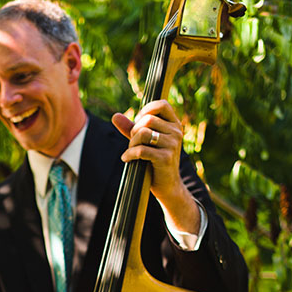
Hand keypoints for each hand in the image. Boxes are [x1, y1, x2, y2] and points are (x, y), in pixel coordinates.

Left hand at [112, 99, 199, 234]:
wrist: (168, 186)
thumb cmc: (155, 162)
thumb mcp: (145, 142)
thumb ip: (131, 128)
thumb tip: (114, 116)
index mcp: (174, 124)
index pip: (162, 104)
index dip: (146, 110)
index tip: (138, 122)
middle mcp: (176, 132)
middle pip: (148, 120)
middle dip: (134, 130)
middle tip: (131, 143)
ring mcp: (172, 145)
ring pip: (144, 133)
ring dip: (132, 142)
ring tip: (130, 151)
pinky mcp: (165, 158)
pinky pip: (141, 150)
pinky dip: (130, 154)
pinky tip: (126, 159)